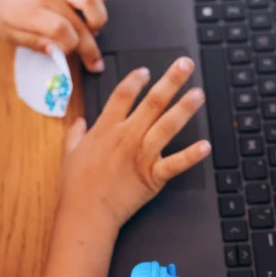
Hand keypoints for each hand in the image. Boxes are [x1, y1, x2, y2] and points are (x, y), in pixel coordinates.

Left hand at [0, 0, 108, 71]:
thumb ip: (37, 44)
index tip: (68, 53)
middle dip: (91, 47)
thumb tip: (60, 55)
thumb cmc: (2, 9)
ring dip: (98, 19)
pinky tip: (92, 8)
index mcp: (32, 8)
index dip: (71, 47)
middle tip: (95, 62)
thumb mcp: (12, 35)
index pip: (63, 31)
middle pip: (81, 20)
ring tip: (93, 30)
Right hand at [59, 57, 210, 230]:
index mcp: (106, 129)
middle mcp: (126, 136)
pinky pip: (175, 163)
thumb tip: (78, 121)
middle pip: (152, 102)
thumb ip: (75, 133)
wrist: (87, 212)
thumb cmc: (77, 185)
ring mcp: (141, 155)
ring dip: (184, 108)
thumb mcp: (69, 153)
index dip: (136, 80)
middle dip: (170, 81)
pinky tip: (205, 145)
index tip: (146, 71)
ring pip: (167, 125)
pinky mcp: (153, 176)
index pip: (123, 95)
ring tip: (198, 93)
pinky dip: (191, 156)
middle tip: (185, 65)